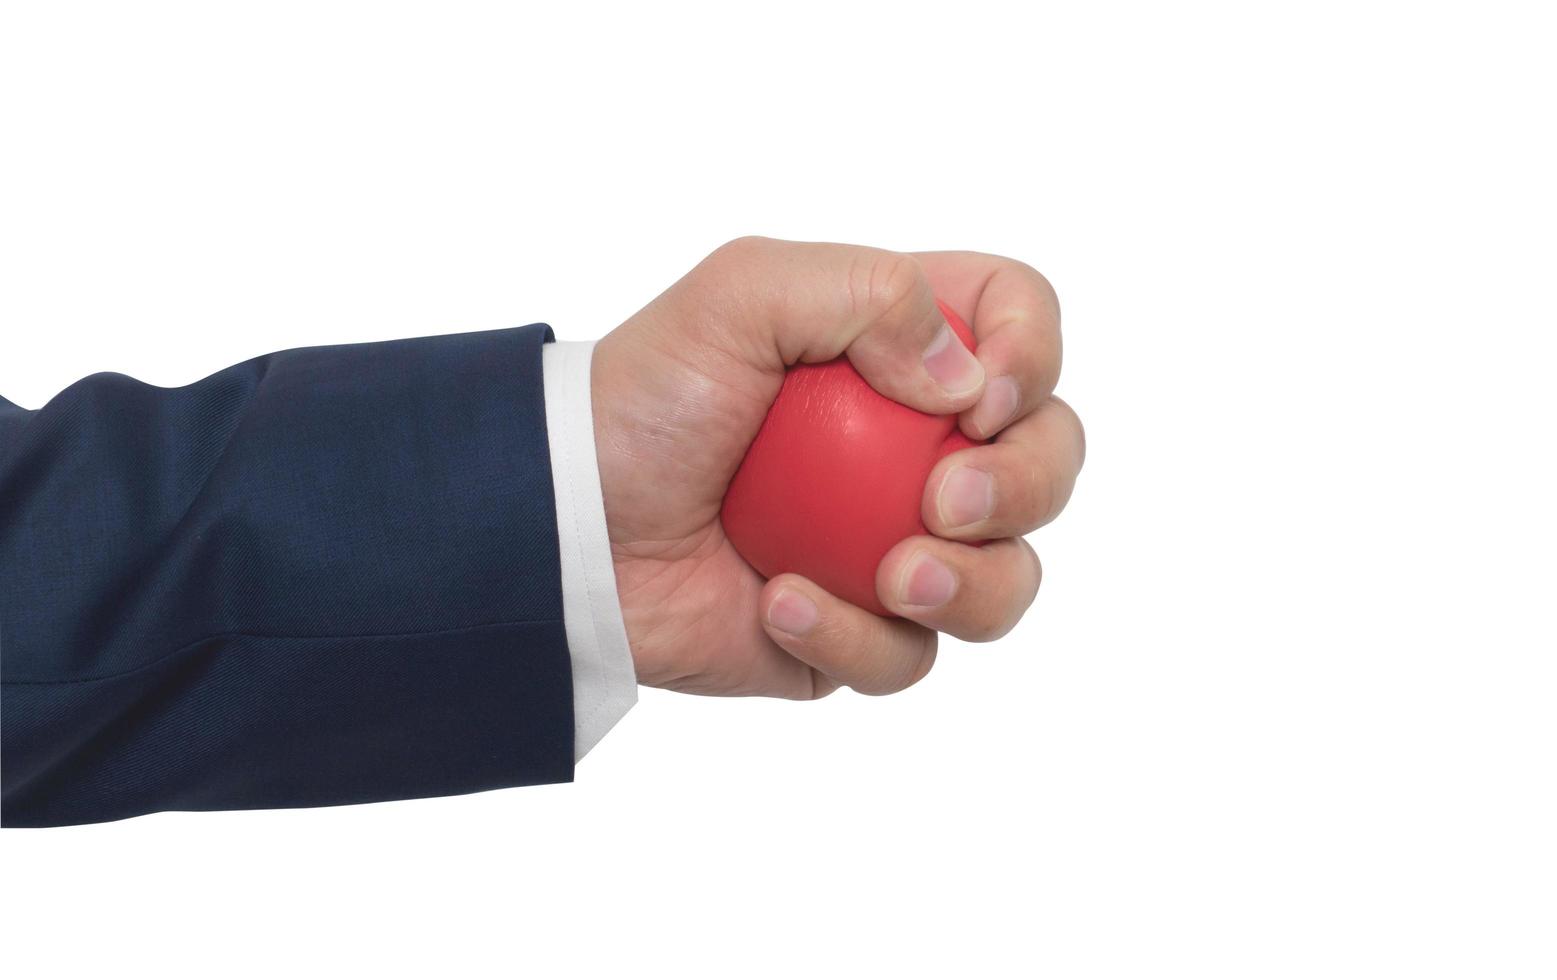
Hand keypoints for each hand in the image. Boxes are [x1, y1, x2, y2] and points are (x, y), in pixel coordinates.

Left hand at [591, 237, 1083, 697]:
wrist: (568, 525)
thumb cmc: (647, 400)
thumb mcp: (742, 294)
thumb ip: (867, 291)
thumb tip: (965, 382)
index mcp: (902, 347)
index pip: (1023, 327)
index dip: (1032, 357)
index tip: (980, 397)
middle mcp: (916, 446)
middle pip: (1048, 459)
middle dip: (1026, 486)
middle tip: (943, 504)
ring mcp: (893, 544)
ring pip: (1008, 578)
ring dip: (970, 584)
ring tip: (888, 578)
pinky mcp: (857, 632)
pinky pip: (908, 656)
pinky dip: (849, 635)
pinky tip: (775, 603)